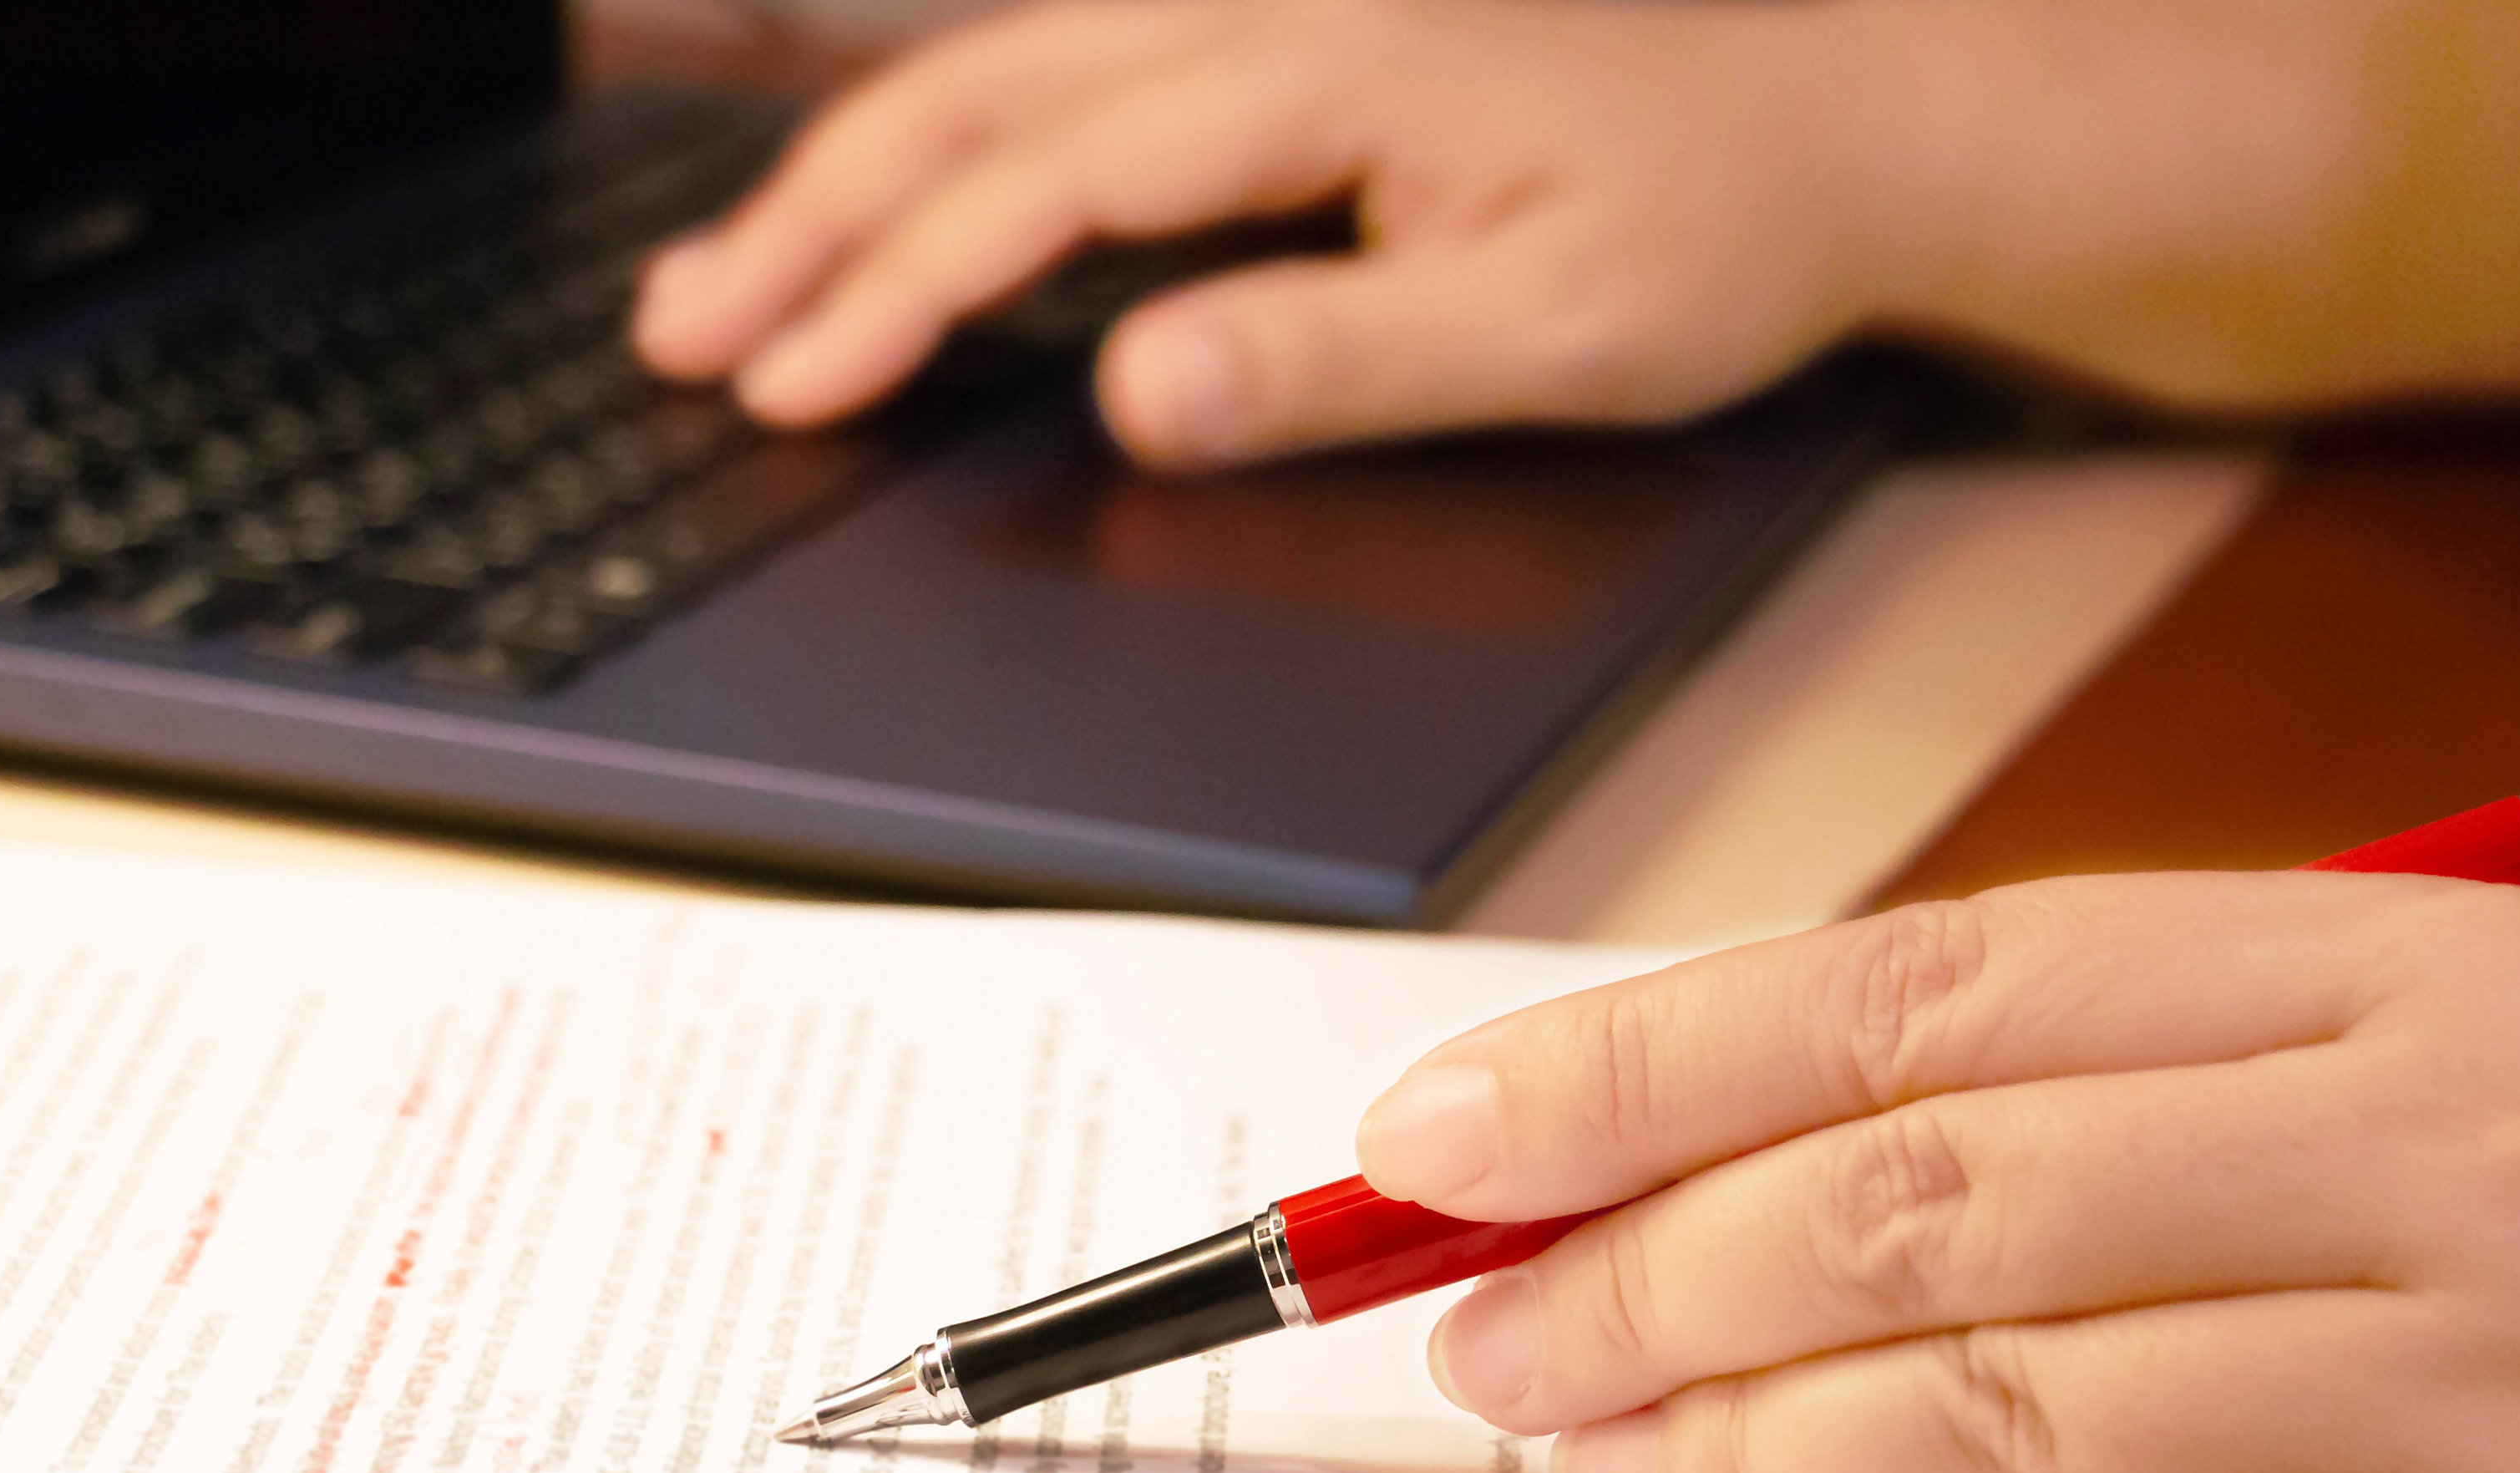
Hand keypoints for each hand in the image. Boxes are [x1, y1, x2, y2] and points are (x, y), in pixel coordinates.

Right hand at [637, 0, 2519, 465]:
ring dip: (844, 182)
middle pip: (977, 101)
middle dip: (810, 225)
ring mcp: (1267, 16)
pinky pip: (1063, 84)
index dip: (898, 287)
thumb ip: (1339, 359)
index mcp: (1327, 73)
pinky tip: (881, 215)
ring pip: (998, 78)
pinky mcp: (1279, 48)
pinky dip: (942, 155)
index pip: (1052, 185)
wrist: (1843, 125)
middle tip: (676, 338)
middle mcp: (1270, 14)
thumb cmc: (1720, 230)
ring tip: (715, 285)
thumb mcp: (1556, 332)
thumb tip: (1132, 388)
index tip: (788, 384)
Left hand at [1354, 871, 2519, 1472]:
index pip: (1913, 993)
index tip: (1439, 1138)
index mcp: (2406, 974)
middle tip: (1482, 1337)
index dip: (1636, 1068)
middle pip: (1912, 1208)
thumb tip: (1732, 1139)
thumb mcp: (2434, 1048)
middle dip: (1641, 1277)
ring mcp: (2488, 1420)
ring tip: (1598, 1462)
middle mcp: (2443, 1169)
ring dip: (1733, 1446)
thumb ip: (2130, 1070)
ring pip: (1983, 1420)